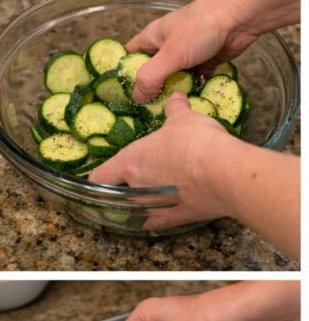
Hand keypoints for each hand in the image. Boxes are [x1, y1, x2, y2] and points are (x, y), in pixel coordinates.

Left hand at [88, 93, 235, 229]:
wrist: (222, 172)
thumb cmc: (195, 141)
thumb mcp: (184, 119)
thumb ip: (175, 110)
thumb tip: (175, 98)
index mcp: (130, 163)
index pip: (100, 176)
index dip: (98, 176)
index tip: (101, 175)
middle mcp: (135, 189)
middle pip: (120, 192)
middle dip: (128, 185)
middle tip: (141, 177)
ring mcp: (151, 208)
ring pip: (139, 207)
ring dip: (145, 200)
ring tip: (159, 190)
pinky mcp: (172, 220)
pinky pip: (158, 221)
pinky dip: (159, 217)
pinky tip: (164, 213)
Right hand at [126, 2, 255, 103]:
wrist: (241, 16)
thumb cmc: (202, 27)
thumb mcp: (171, 53)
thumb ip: (151, 77)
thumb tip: (137, 99)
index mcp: (153, 38)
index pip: (130, 57)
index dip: (124, 76)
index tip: (123, 98)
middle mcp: (167, 47)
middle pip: (152, 73)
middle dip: (150, 92)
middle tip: (146, 114)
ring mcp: (186, 56)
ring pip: (173, 81)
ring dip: (172, 95)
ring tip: (167, 115)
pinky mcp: (204, 64)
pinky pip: (193, 83)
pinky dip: (192, 93)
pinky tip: (190, 107)